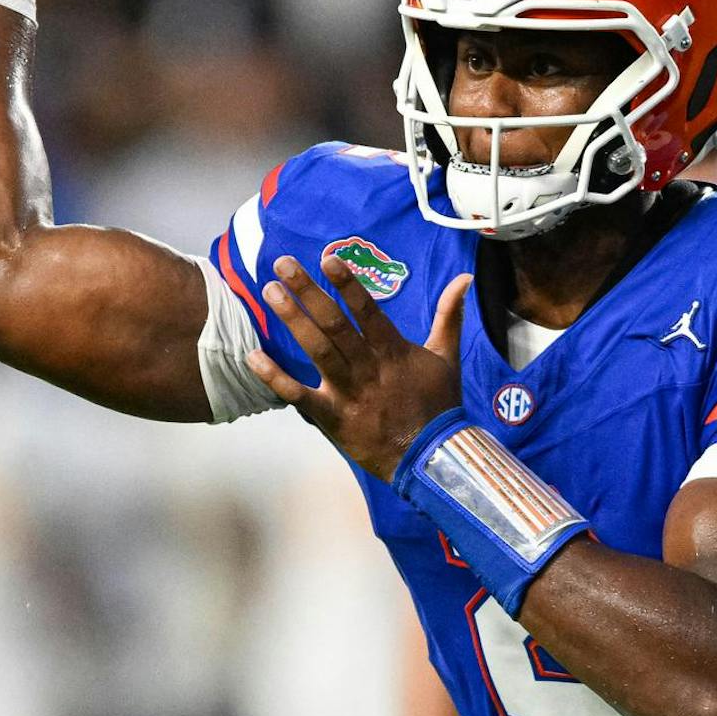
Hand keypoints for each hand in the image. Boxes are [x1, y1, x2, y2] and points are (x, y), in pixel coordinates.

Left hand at [248, 255, 473, 480]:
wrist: (430, 455)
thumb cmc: (438, 403)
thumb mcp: (446, 356)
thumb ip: (450, 315)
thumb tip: (464, 278)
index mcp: (393, 350)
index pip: (367, 310)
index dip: (347, 284)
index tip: (327, 259)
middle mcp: (367, 367)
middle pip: (334, 324)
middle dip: (308, 292)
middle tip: (283, 265)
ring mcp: (348, 392)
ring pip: (317, 351)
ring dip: (293, 320)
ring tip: (270, 293)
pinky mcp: (332, 417)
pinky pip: (299, 396)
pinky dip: (275, 378)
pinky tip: (252, 357)